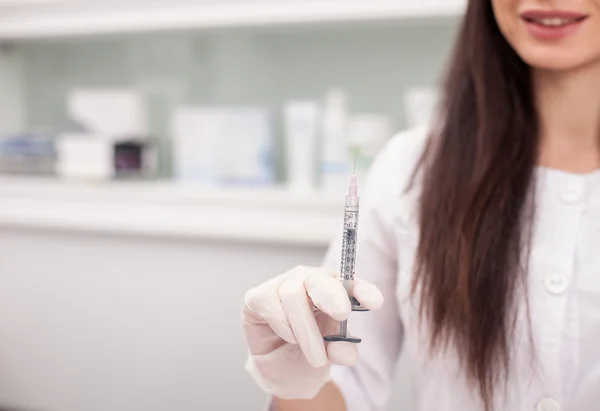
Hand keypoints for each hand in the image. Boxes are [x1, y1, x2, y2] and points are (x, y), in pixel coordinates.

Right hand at [242, 266, 383, 399]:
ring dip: (306, 330)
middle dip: (332, 295)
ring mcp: (283, 285)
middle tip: (342, 314)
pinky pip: (271, 302)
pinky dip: (282, 324)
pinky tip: (289, 337)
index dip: (362, 290)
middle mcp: (309, 281)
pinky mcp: (259, 295)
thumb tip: (347, 353)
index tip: (375, 302)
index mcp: (335, 290)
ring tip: (316, 358)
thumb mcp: (330, 355)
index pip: (350, 284)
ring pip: (293, 295)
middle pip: (319, 280)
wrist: (279, 366)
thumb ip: (339, 350)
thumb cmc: (308, 351)